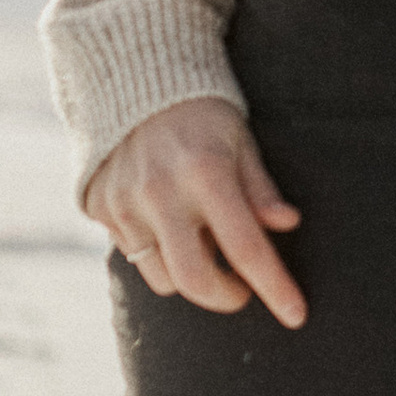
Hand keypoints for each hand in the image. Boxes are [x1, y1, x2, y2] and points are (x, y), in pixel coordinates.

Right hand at [87, 99, 305, 327]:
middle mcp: (160, 193)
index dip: (274, 287)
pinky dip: (157, 250)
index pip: (247, 247)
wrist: (130, 81)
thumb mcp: (240, 141)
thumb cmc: (201, 114)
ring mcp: (124, 203)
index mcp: (206, 173)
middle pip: (195, 280)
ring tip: (202, 242)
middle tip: (241, 288)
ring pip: (162, 278)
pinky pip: (134, 254)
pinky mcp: (99, 208)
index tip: (296, 315)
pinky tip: (166, 219)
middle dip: (225, 297)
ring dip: (189, 275)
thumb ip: (260, 189)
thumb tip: (287, 224)